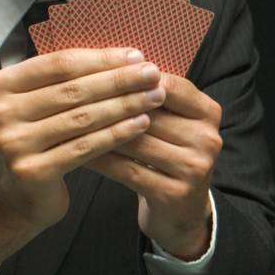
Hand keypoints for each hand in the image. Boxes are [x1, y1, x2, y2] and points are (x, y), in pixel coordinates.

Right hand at [0, 48, 162, 269]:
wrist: (12, 197)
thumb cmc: (35, 142)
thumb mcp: (38, 105)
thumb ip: (68, 81)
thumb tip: (129, 57)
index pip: (60, 64)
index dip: (103, 59)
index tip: (137, 56)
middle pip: (73, 90)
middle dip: (120, 80)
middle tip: (153, 74)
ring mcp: (12, 143)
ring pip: (82, 117)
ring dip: (125, 105)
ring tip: (154, 97)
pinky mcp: (32, 171)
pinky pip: (85, 147)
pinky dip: (117, 133)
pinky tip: (141, 124)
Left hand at [86, 74, 222, 259]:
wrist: (181, 211)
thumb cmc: (167, 156)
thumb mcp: (172, 123)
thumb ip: (150, 96)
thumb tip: (107, 63)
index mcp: (208, 112)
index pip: (168, 84)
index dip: (130, 78)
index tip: (93, 73)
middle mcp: (208, 137)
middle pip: (149, 112)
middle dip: (108, 104)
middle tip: (69, 96)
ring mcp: (195, 167)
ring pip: (135, 141)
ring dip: (98, 131)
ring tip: (66, 122)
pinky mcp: (175, 193)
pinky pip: (127, 170)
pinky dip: (99, 159)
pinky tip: (76, 152)